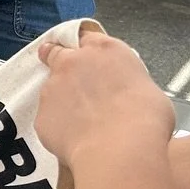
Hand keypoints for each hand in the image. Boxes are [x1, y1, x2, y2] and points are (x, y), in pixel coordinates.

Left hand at [36, 31, 173, 168]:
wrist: (120, 151)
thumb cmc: (144, 120)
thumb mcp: (147, 89)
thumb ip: (127, 82)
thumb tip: (126, 96)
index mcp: (105, 50)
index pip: (88, 38)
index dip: (87, 50)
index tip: (87, 59)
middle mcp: (73, 62)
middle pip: (57, 54)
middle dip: (58, 62)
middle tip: (70, 80)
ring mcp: (53, 88)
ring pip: (52, 90)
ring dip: (61, 101)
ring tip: (81, 123)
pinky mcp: (42, 115)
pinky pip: (48, 119)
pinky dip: (58, 127)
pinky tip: (75, 140)